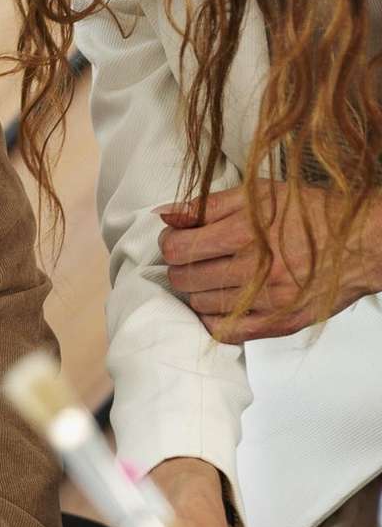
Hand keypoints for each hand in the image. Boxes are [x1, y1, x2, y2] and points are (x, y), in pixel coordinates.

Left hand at [158, 181, 381, 340]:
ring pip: (200, 305)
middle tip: (191, 259)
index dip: (170, 243)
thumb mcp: (259, 194)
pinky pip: (226, 332)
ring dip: (195, 292)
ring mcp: (267, 299)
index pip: (179, 246)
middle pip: (185, 277)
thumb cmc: (313, 214)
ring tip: (208, 277)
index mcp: (245, 230)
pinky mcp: (279, 322)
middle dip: (179, 267)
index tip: (176, 239)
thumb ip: (207, 205)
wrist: (363, 243)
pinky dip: (213, 319)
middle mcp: (254, 266)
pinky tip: (219, 304)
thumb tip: (165, 215)